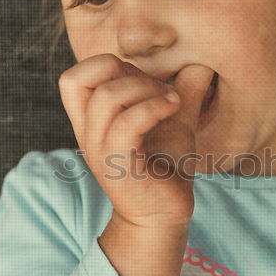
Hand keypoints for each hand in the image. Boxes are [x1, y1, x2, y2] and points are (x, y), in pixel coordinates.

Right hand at [58, 53, 214, 227]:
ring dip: (144, 88)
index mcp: (91, 121)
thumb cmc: (166, 167)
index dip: (105, 65)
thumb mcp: (175, 120)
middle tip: (158, 87)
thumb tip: (202, 60)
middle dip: (124, 71)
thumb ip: (183, 90)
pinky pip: (126, 124)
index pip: (73, 77)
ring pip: (106, 98)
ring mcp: (100, 150)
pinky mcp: (120, 166)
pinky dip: (153, 107)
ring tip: (171, 100)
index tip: (142, 79)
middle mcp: (88, 133)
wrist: (166, 215)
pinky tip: (173, 108)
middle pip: (79, 78)